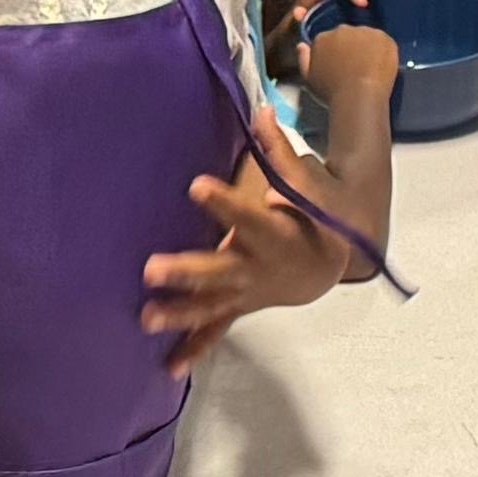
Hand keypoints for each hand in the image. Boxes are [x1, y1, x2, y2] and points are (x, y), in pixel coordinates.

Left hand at [143, 97, 361, 366]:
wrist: (331, 264)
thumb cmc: (315, 215)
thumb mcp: (306, 182)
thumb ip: (279, 151)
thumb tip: (263, 109)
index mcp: (274, 232)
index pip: (245, 215)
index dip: (222, 202)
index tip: (195, 186)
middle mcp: (258, 267)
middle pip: (219, 271)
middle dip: (187, 273)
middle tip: (150, 269)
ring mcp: (247, 292)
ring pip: (211, 306)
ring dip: (179, 313)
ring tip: (145, 319)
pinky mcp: (239, 307)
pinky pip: (216, 331)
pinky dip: (194, 349)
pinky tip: (168, 368)